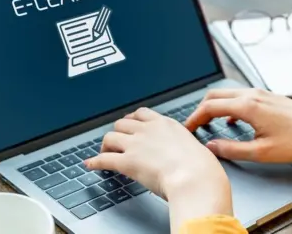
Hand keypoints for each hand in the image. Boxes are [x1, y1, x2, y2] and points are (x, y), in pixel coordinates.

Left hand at [85, 108, 232, 232]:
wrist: (194, 178)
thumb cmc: (200, 167)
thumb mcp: (193, 147)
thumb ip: (182, 145)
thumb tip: (182, 152)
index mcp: (165, 124)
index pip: (142, 113)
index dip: (133, 119)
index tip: (131, 124)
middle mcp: (148, 130)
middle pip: (122, 123)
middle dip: (118, 132)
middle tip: (117, 141)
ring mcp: (135, 145)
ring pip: (110, 137)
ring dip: (106, 145)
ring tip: (104, 152)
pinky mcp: (126, 162)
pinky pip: (104, 159)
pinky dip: (95, 162)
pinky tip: (91, 165)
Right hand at [185, 88, 291, 162]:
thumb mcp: (262, 152)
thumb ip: (232, 149)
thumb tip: (211, 146)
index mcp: (247, 106)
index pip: (209, 107)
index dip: (194, 118)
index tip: (187, 129)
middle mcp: (251, 95)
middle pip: (214, 95)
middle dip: (200, 110)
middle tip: (193, 126)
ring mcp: (260, 93)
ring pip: (226, 94)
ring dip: (213, 106)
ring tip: (208, 123)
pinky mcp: (267, 96)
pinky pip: (239, 96)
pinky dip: (227, 105)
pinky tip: (231, 120)